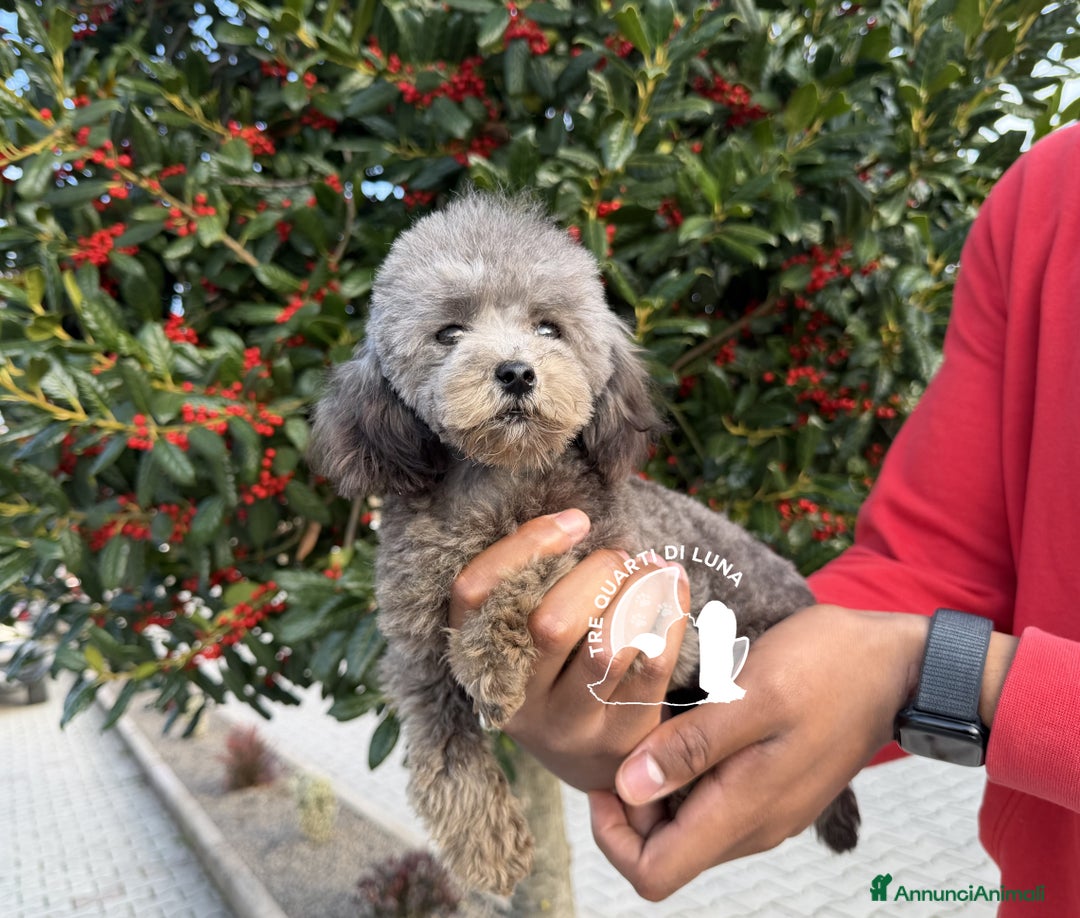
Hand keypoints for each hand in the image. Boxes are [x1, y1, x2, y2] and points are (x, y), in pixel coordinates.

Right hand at [448, 509, 689, 792]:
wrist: (590, 764)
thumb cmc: (558, 672)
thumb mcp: (522, 637)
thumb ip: (531, 586)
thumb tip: (574, 521)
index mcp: (479, 662)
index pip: (474, 594)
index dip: (524, 546)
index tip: (575, 521)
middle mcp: (518, 702)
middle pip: (548, 625)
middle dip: (596, 574)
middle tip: (618, 559)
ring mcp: (572, 727)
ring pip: (607, 649)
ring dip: (638, 594)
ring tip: (651, 570)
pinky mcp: (623, 737)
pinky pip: (653, 666)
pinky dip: (671, 614)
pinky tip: (676, 586)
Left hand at [588, 604, 929, 900]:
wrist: (895, 663)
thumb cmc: (827, 668)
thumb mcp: (753, 695)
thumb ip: (692, 747)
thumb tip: (628, 788)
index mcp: (745, 812)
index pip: (652, 873)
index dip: (614, 834)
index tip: (609, 774)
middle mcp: (753, 826)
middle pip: (663, 851)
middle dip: (632, 803)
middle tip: (630, 734)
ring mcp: (766, 809)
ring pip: (685, 824)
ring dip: (660, 783)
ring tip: (658, 720)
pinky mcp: (772, 786)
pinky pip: (711, 798)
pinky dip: (687, 770)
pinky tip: (687, 720)